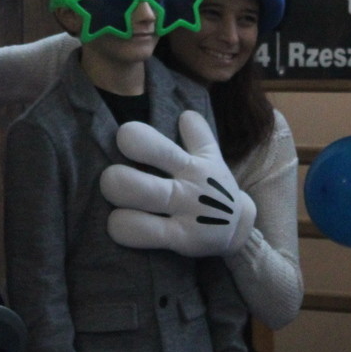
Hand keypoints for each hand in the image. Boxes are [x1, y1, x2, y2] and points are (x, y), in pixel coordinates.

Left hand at [101, 111, 255, 256]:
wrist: (240, 228)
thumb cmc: (213, 189)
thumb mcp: (211, 159)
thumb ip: (198, 135)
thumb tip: (186, 113)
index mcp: (191, 163)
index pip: (159, 142)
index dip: (134, 137)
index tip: (124, 140)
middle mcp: (187, 185)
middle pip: (143, 170)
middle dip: (116, 175)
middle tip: (111, 177)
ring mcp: (185, 212)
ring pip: (141, 197)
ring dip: (118, 195)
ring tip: (115, 202)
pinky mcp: (182, 238)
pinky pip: (144, 232)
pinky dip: (124, 228)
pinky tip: (119, 224)